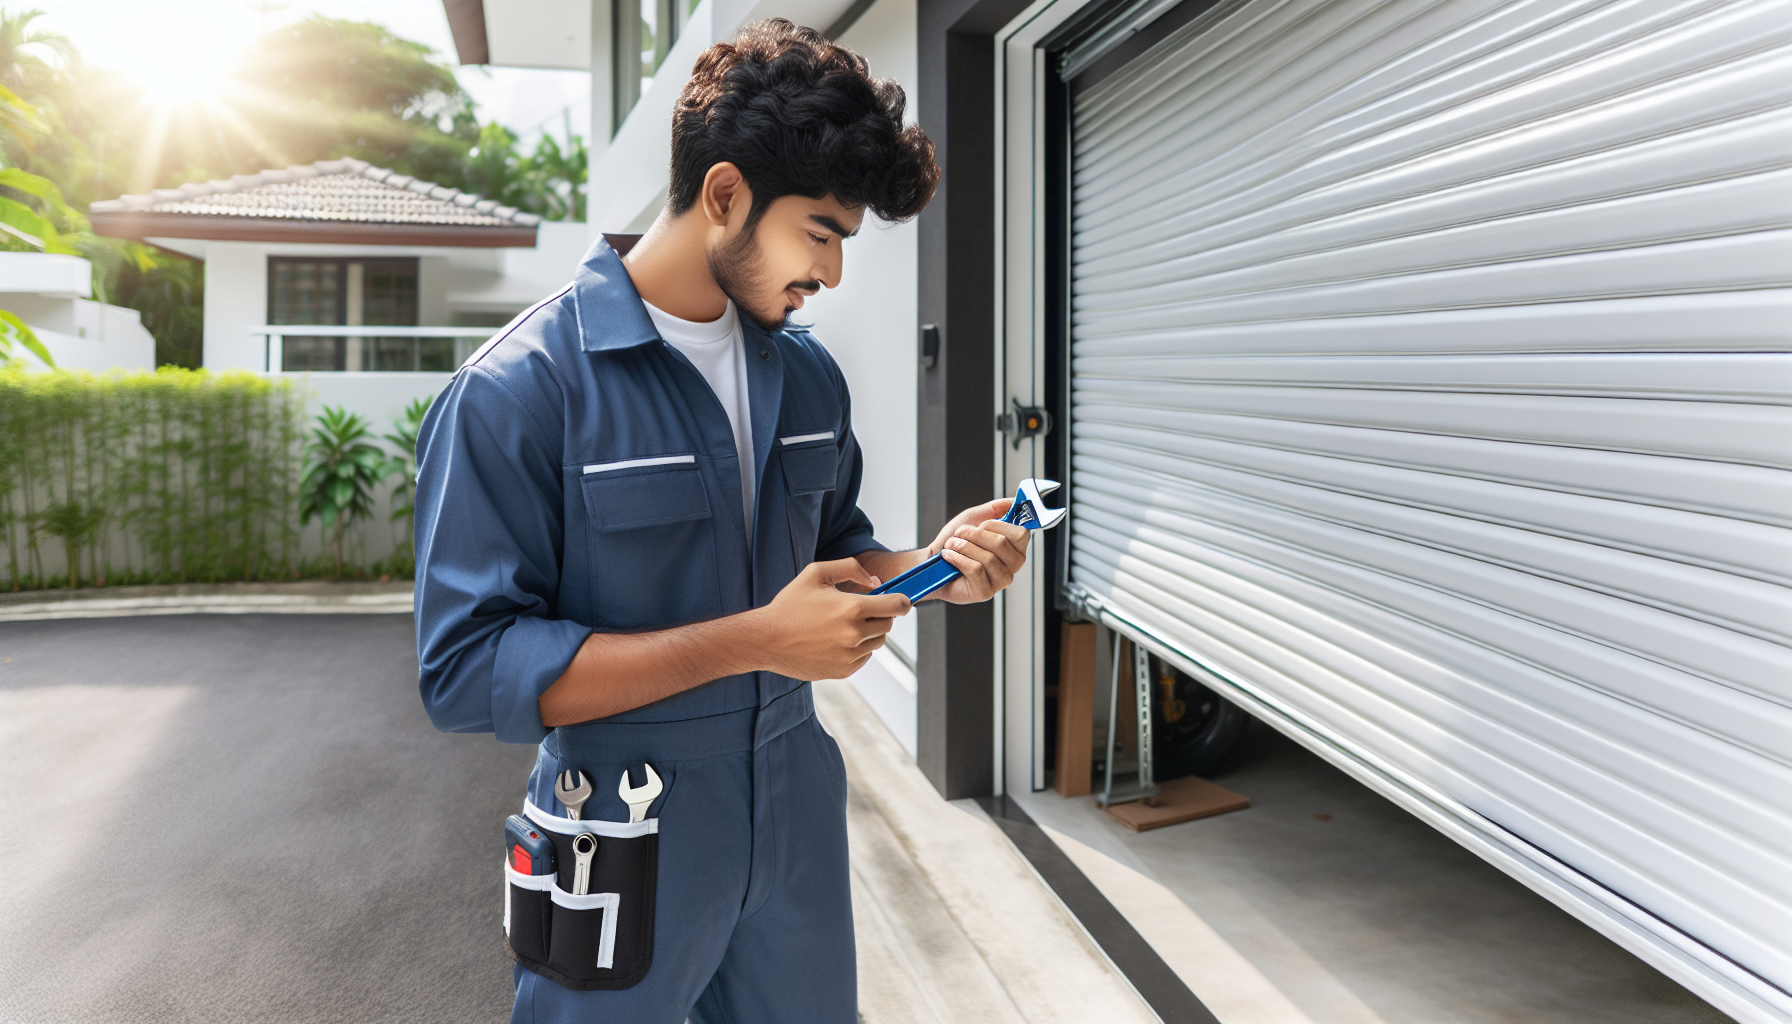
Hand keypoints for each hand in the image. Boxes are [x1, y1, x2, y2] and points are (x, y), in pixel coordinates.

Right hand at [751, 558, 910, 679]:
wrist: (766, 639)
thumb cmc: (790, 604)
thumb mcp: (817, 573)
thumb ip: (851, 569)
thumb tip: (875, 581)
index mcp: (852, 608)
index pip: (898, 605)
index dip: (902, 600)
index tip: (898, 599)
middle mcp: (855, 634)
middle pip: (889, 624)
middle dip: (881, 614)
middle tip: (862, 609)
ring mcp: (850, 656)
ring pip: (877, 642)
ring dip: (869, 632)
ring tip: (845, 624)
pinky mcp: (843, 671)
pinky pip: (864, 658)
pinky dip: (858, 648)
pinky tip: (836, 640)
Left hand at [927, 498, 1030, 603]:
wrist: (931, 562)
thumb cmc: (953, 542)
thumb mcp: (974, 519)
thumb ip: (995, 509)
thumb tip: (1013, 501)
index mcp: (1014, 548)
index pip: (1021, 534)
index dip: (997, 525)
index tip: (981, 525)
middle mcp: (1012, 566)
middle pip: (1001, 543)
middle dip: (974, 534)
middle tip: (960, 534)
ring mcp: (1000, 581)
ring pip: (988, 557)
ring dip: (963, 546)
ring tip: (952, 546)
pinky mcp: (985, 592)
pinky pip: (975, 569)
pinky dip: (958, 559)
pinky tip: (950, 557)